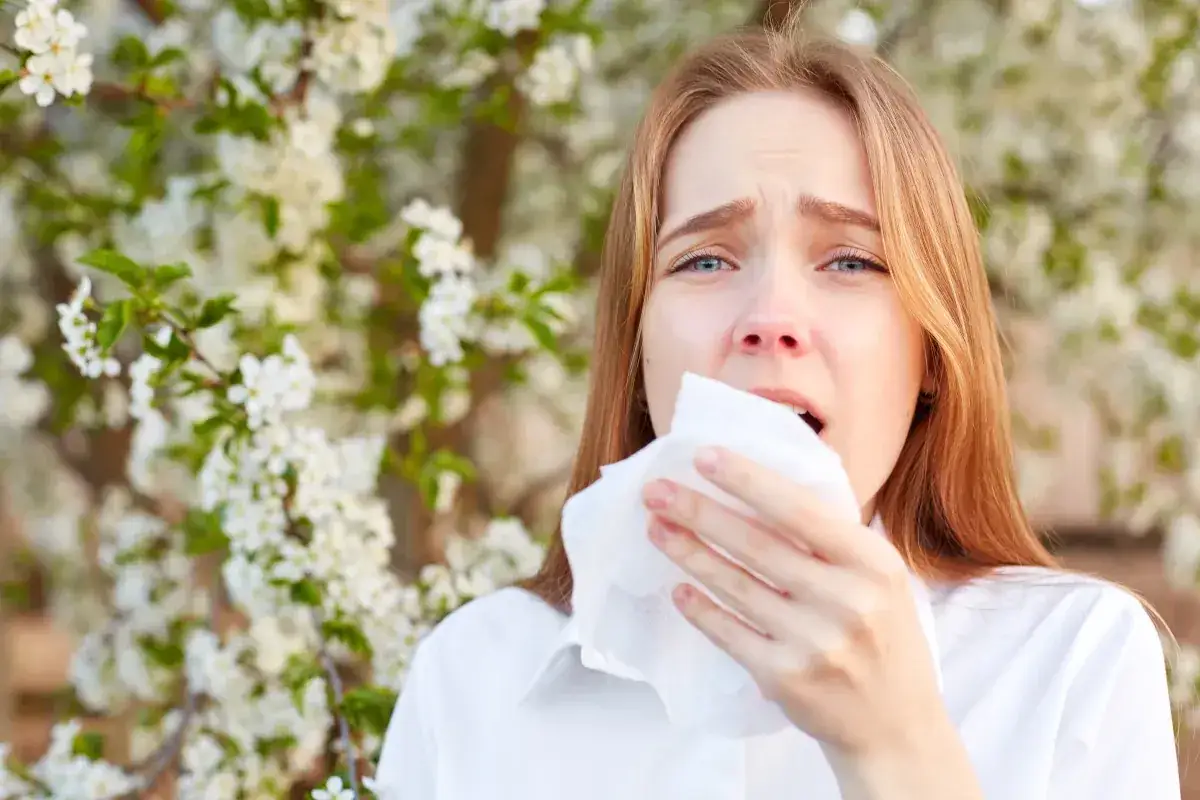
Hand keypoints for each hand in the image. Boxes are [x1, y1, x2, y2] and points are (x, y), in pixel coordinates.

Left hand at [639, 445, 943, 759]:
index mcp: (872, 563)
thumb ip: (830, 537)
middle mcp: (846, 600)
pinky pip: (728, 633)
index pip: (799, 510)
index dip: (747, 481)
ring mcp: (814, 642)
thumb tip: (757, 483)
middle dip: (699, 512)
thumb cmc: (881, 634)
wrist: (896, 725)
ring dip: (688, 554)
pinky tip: (678, 588)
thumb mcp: (878, 577)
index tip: (703, 457)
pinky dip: (700, 608)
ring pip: (735, 586)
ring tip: (657, 528)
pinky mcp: (785, 678)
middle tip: (655, 490)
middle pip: (756, 545)